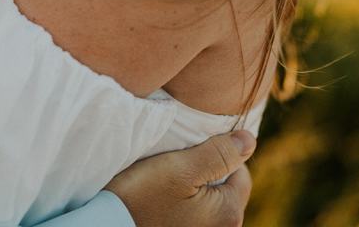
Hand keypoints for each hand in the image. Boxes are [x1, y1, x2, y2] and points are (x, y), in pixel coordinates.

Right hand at [104, 132, 254, 226]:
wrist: (108, 226)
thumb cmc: (143, 197)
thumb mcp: (181, 167)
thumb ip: (219, 153)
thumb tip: (250, 140)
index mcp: (229, 214)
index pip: (241, 172)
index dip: (218, 155)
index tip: (191, 152)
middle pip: (226, 188)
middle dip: (207, 172)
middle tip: (177, 165)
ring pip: (210, 200)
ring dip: (194, 187)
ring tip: (168, 182)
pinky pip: (196, 213)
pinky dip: (184, 202)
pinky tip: (164, 198)